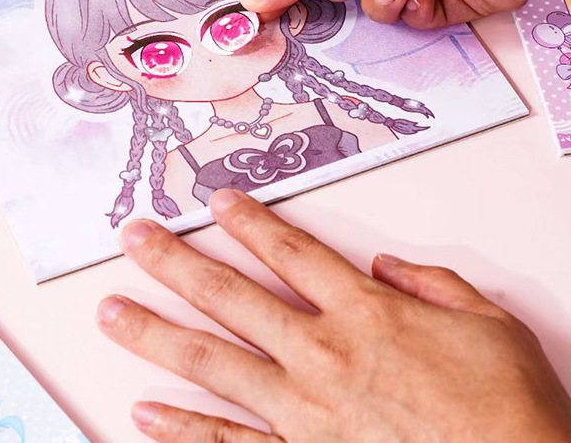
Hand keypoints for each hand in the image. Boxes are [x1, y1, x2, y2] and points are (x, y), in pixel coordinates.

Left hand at [97, 190, 570, 441]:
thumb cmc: (510, 413)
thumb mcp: (491, 325)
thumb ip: (434, 284)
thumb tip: (387, 265)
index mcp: (366, 313)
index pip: (291, 251)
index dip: (250, 221)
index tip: (215, 201)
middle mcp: (324, 355)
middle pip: (231, 296)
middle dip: (175, 262)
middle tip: (133, 237)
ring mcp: (305, 413)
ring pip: (214, 362)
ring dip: (157, 335)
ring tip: (111, 314)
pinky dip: (184, 430)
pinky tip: (146, 415)